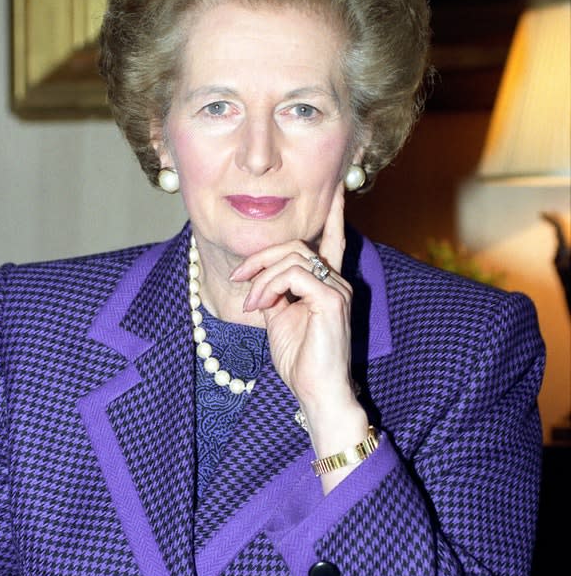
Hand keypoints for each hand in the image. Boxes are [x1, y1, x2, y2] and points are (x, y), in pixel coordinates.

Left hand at [230, 182, 363, 441]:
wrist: (316, 392)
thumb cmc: (300, 360)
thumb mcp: (279, 318)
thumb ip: (273, 291)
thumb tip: (257, 278)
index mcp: (327, 283)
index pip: (331, 240)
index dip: (333, 211)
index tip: (335, 184)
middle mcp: (337, 281)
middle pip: (296, 245)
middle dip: (261, 257)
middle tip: (238, 278)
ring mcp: (336, 289)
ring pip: (292, 256)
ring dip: (261, 275)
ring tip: (250, 302)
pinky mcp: (330, 299)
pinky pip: (294, 274)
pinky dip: (269, 285)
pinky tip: (260, 305)